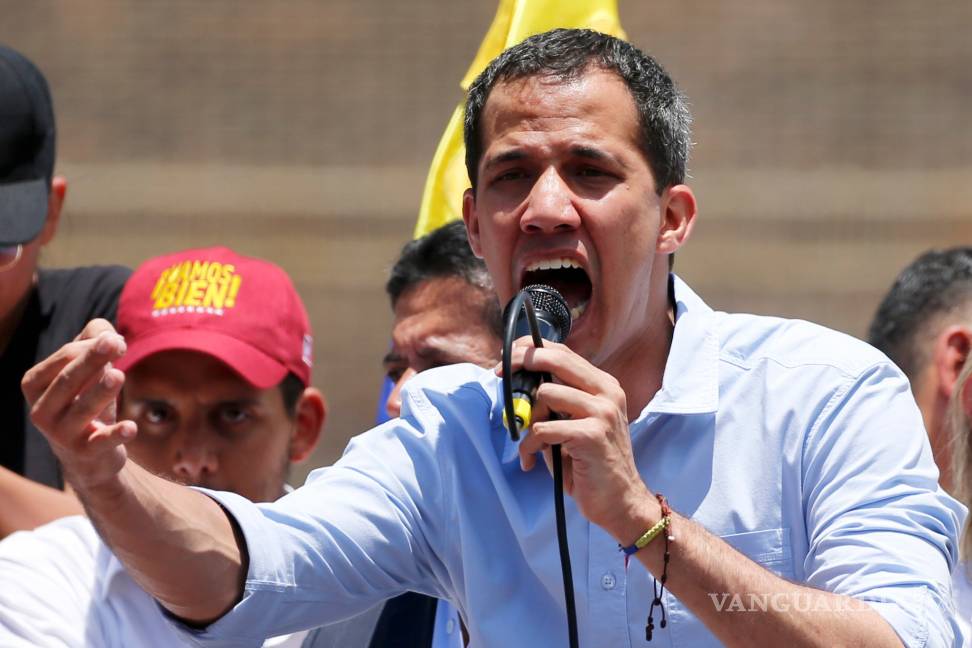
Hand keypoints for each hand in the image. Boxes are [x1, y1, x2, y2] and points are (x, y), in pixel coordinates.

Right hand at [21, 319, 136, 492]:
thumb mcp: (87, 371)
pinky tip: (131, 427)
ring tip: (119, 375)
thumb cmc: (85, 401)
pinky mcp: (84, 453)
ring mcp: (60, 434)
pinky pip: (100, 442)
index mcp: (36, 384)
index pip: (63, 358)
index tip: (118, 341)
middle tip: (115, 343)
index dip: (91, 346)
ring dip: (101, 392)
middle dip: (91, 360)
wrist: (87, 455)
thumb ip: (95, 342)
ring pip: (83, 409)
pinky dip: (115, 435)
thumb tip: (111, 336)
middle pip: (68, 380)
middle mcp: (41, 409)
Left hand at [500, 338, 656, 541]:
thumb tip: (518, 384)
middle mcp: (607, 392)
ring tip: (530, 444)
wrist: (621, 501)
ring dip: (528, 420)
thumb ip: (556, 401)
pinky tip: (530, 460)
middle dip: (520, 363)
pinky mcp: (591, 434)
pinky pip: (542, 429)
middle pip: (555, 359)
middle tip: (500, 376)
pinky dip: (529, 445)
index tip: (507, 358)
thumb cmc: (591, 464)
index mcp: (604, 385)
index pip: (563, 352)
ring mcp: (602, 411)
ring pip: (545, 394)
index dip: (530, 349)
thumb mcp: (576, 423)